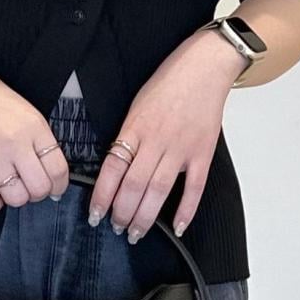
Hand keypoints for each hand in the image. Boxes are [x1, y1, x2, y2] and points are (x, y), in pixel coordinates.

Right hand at [0, 60, 71, 211]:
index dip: (59, 185)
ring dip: (15, 198)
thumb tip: (53, 176)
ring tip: (9, 188)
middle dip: (37, 194)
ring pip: (16, 198)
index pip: (58, 169)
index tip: (54, 188)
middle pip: (39, 188)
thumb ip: (40, 141)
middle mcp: (15, 142)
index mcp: (34, 127)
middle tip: (29, 187)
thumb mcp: (27, 113)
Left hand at [89, 27, 242, 240]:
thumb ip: (128, 134)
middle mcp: (156, 141)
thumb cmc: (169, 81)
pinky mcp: (203, 152)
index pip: (112, 169)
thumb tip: (116, 164)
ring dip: (145, 216)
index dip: (102, 196)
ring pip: (159, 191)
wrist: (204, 66)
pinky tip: (176, 226)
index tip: (95, 214)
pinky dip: (186, 210)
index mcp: (135, 127)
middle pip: (134, 186)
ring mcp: (181, 148)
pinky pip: (194, 187)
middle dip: (122, 213)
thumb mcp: (137, 104)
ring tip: (136, 233)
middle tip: (115, 228)